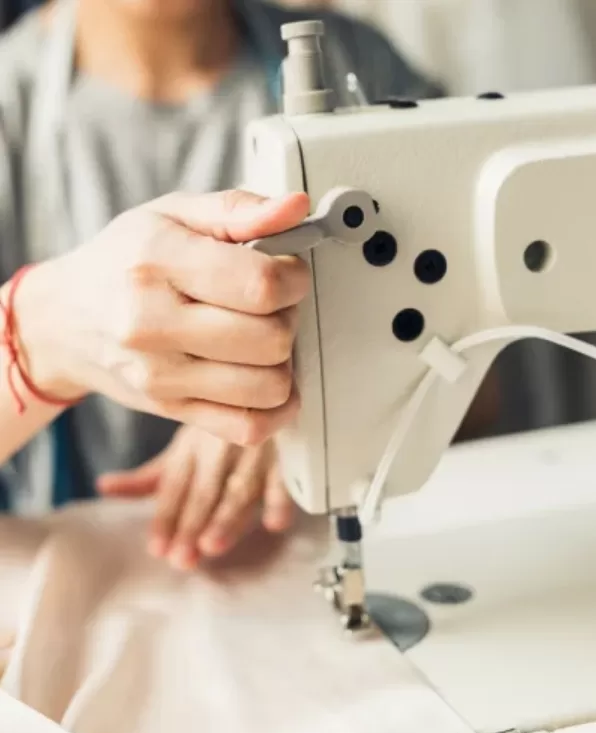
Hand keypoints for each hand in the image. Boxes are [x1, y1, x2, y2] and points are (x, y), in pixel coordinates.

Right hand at [14, 190, 311, 444]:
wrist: (64, 319)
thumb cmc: (125, 260)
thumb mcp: (174, 214)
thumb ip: (240, 209)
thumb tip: (296, 207)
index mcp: (158, 262)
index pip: (260, 285)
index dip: (293, 279)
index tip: (287, 273)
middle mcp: (154, 325)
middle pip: (271, 339)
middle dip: (288, 318)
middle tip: (271, 307)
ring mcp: (162, 376)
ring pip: (269, 386)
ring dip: (283, 363)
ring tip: (261, 340)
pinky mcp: (173, 411)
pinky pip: (250, 427)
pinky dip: (276, 409)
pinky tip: (268, 381)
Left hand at [98, 425, 294, 569]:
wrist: (263, 386)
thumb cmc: (221, 426)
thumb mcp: (184, 447)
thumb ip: (150, 476)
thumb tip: (105, 486)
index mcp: (193, 444)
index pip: (175, 486)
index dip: (166, 517)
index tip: (157, 547)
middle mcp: (222, 445)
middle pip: (205, 490)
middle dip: (193, 524)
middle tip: (182, 557)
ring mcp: (257, 449)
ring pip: (241, 487)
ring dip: (229, 517)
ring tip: (212, 545)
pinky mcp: (289, 452)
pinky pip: (286, 478)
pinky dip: (282, 498)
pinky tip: (275, 522)